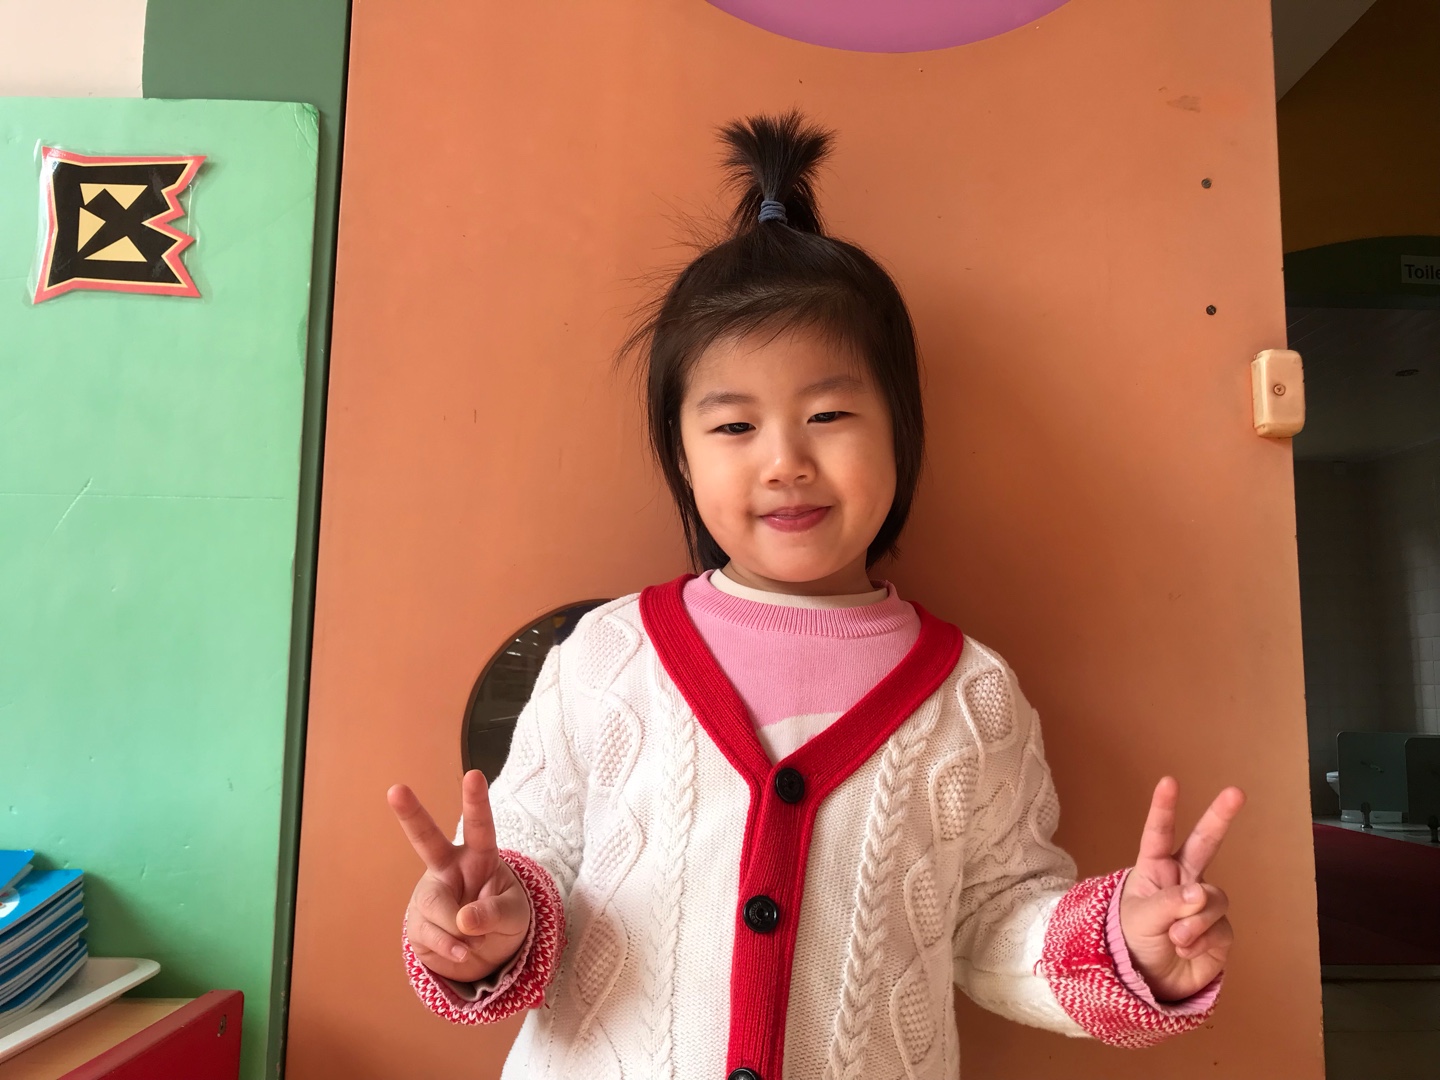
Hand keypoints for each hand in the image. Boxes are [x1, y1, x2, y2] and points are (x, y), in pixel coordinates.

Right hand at [388, 769, 531, 983]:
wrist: (485, 956)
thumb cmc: (503, 919)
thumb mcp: (514, 916)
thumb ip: (495, 913)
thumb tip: (463, 921)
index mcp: (480, 857)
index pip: (481, 827)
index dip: (476, 802)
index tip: (474, 775)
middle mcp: (450, 869)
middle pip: (428, 840)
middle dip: (411, 815)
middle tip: (396, 790)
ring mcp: (431, 894)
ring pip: (435, 906)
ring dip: (458, 930)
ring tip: (474, 941)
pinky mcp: (418, 923)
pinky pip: (429, 935)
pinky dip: (450, 948)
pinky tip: (461, 952)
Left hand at [1119, 777, 1244, 1001]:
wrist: (1148, 981)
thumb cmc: (1132, 942)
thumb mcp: (1139, 920)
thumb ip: (1169, 904)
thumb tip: (1201, 894)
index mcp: (1154, 870)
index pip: (1158, 835)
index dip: (1163, 809)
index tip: (1169, 782)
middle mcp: (1182, 880)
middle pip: (1204, 844)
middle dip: (1220, 818)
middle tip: (1236, 792)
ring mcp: (1203, 904)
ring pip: (1213, 898)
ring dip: (1194, 921)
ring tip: (1175, 938)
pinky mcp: (1220, 930)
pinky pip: (1219, 927)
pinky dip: (1201, 940)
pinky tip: (1186, 950)